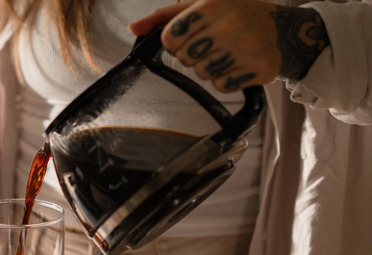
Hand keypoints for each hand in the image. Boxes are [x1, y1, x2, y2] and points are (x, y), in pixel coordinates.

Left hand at [128, 0, 329, 91]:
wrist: (281, 29)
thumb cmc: (235, 15)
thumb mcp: (199, 6)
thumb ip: (163, 18)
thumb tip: (133, 28)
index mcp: (212, 4)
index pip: (170, 37)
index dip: (175, 42)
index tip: (190, 37)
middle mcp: (230, 24)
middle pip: (185, 58)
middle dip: (193, 56)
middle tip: (211, 45)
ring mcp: (246, 46)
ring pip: (202, 74)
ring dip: (208, 68)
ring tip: (225, 54)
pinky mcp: (258, 68)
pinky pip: (221, 86)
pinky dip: (225, 80)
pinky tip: (236, 65)